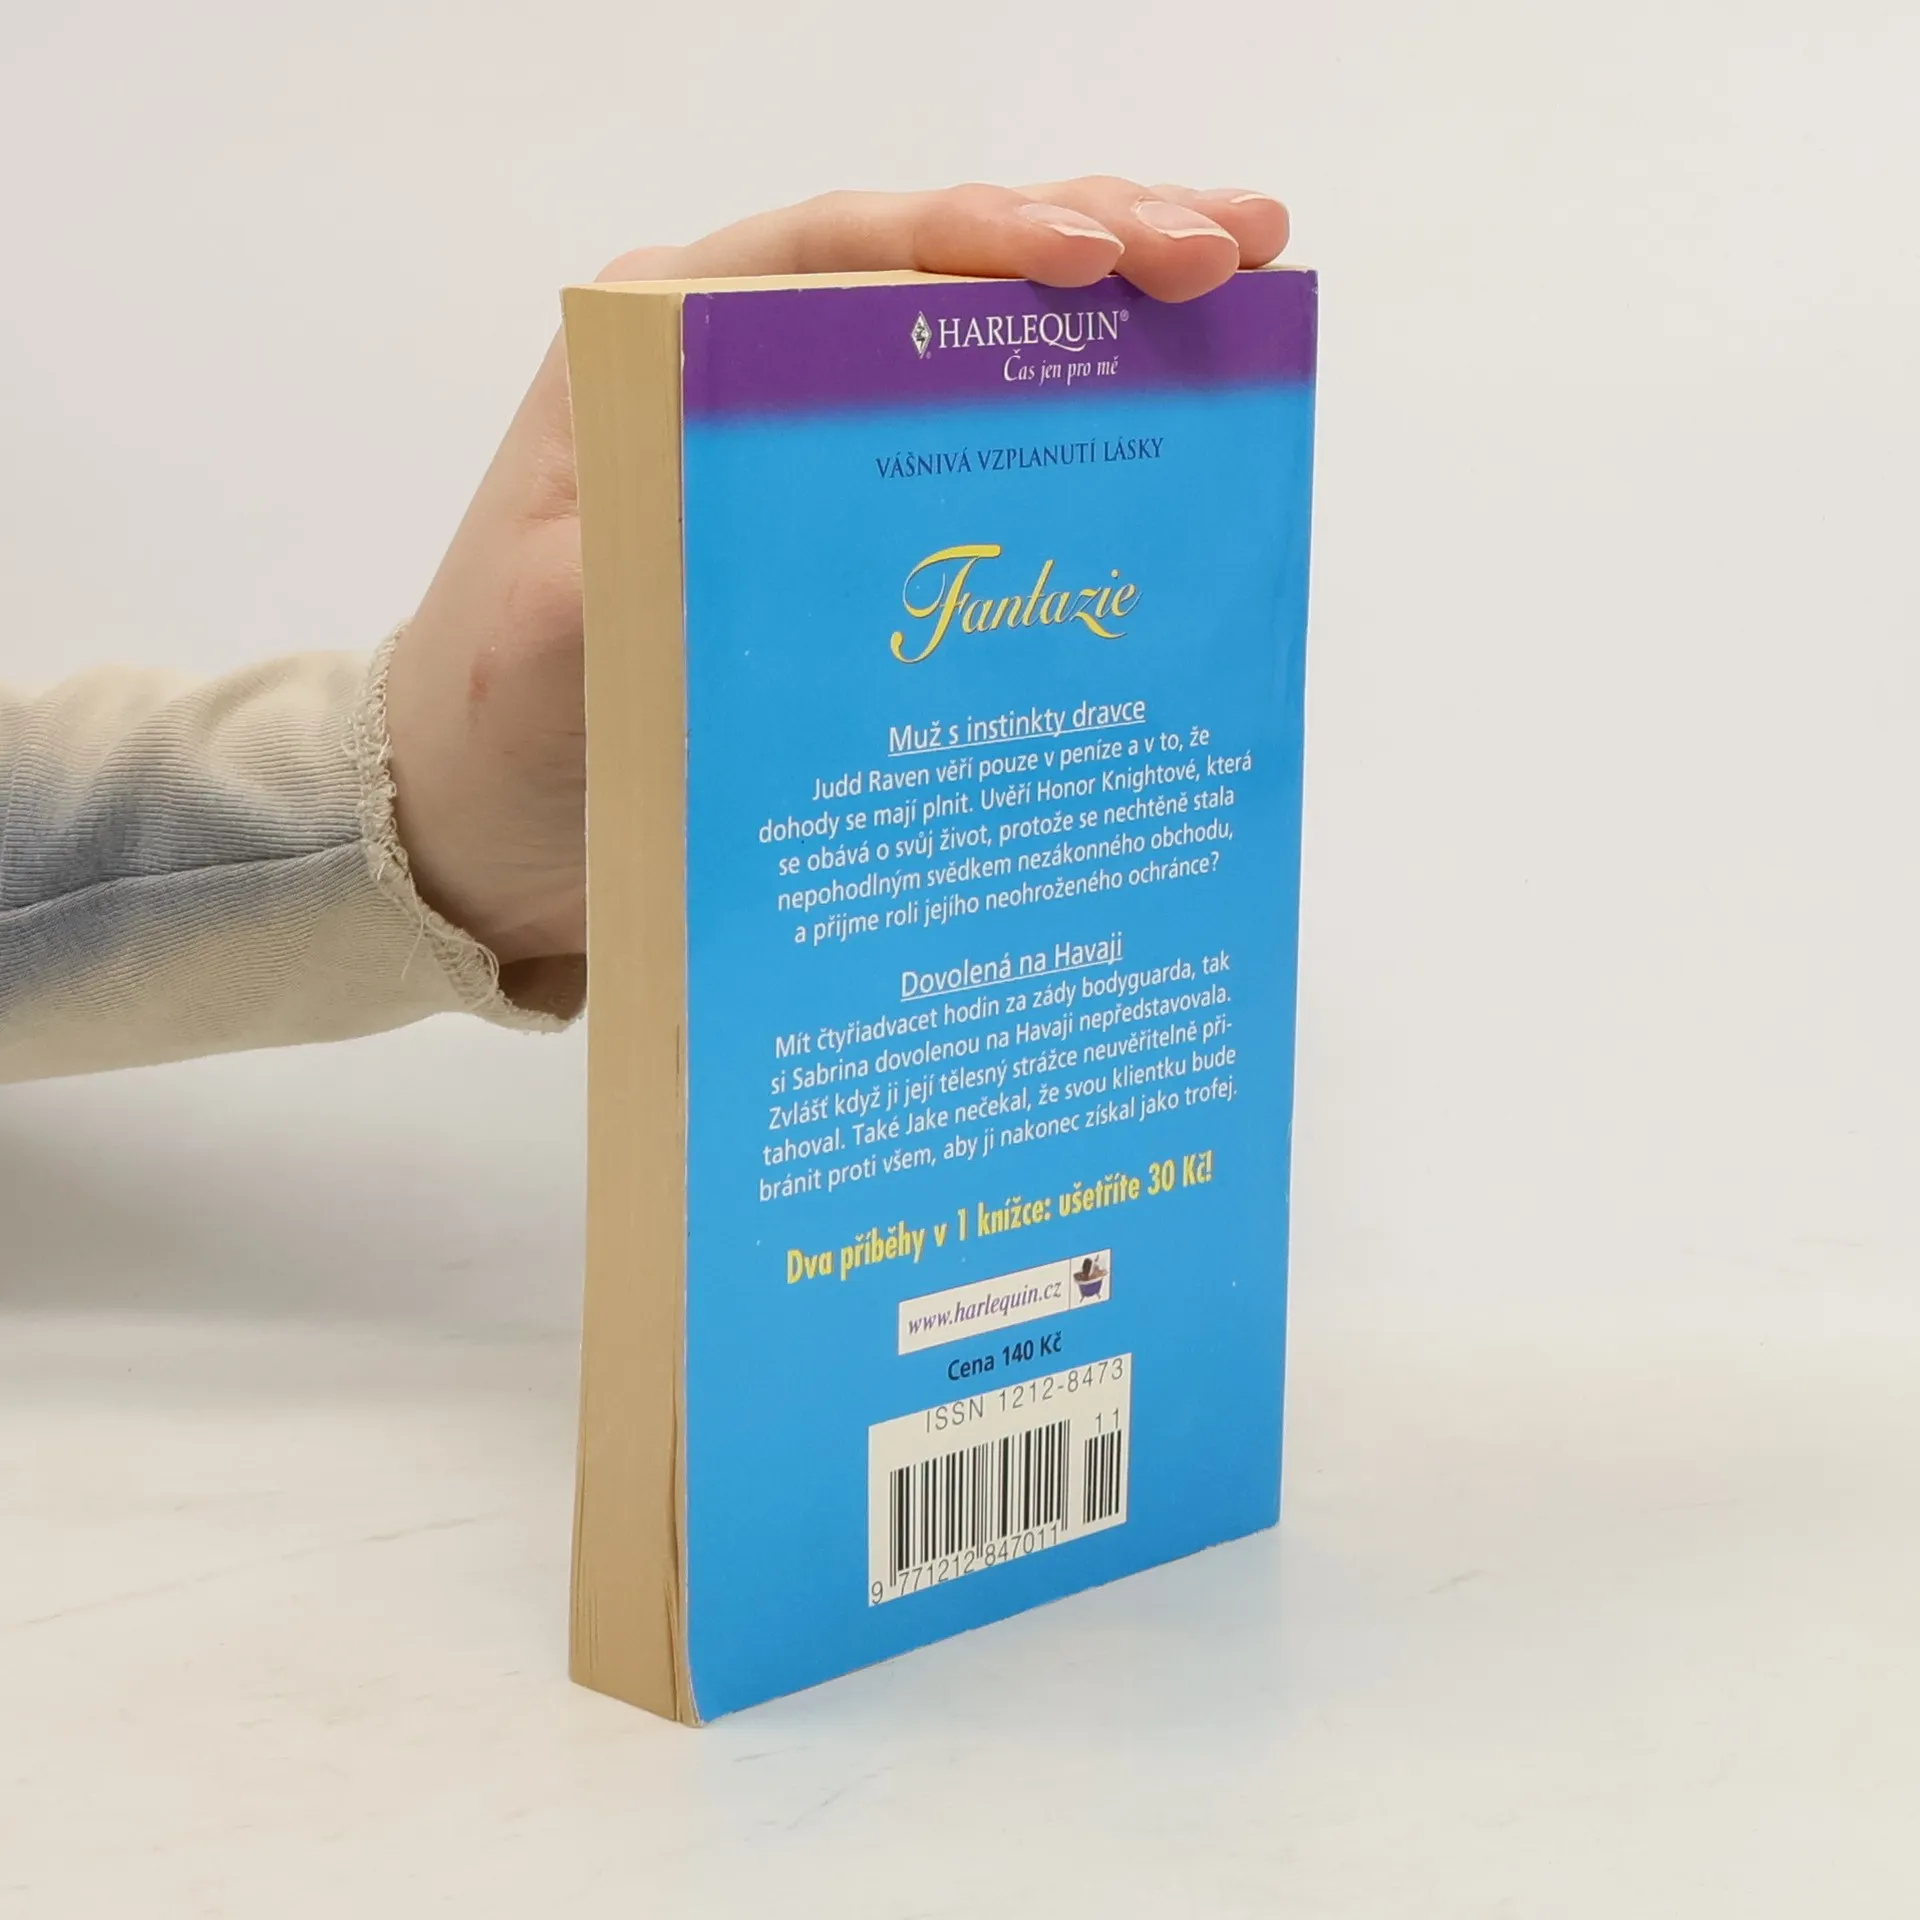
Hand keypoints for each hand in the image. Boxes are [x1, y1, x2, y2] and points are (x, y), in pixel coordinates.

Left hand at [383, 179, 1289, 991]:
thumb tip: (766, 498)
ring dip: (1111, 309)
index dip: (978, 240)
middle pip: (935, 272)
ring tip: (1245, 280)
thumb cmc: (496, 724)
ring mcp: (806, 448)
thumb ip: (640, 556)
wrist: (483, 826)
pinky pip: (975, 452)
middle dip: (1092, 240)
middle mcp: (743, 372)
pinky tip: (1173, 412)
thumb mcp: (548, 639)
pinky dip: (1075, 426)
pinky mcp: (846, 532)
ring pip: (974, 345)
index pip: (842, 254)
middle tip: (1234, 247)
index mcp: (664, 352)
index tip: (1096, 252)